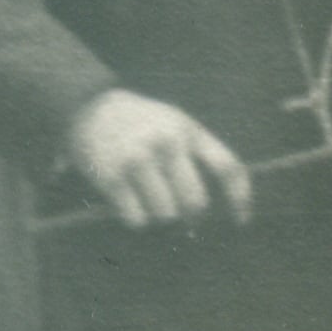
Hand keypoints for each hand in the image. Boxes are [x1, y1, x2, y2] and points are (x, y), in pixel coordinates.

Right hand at [61, 88, 250, 230]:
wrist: (90, 108)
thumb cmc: (144, 125)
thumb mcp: (178, 124)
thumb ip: (201, 154)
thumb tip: (211, 208)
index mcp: (189, 131)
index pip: (228, 168)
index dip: (240, 199)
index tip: (241, 222)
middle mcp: (167, 143)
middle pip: (196, 203)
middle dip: (192, 218)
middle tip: (183, 219)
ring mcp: (138, 159)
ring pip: (167, 215)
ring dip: (161, 218)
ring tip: (150, 202)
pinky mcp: (112, 177)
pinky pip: (137, 220)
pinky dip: (137, 220)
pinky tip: (129, 204)